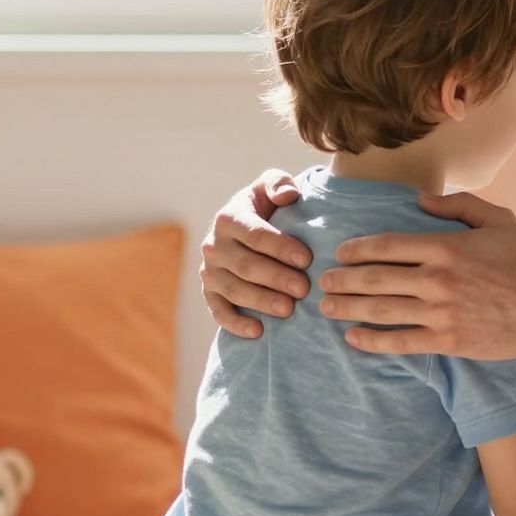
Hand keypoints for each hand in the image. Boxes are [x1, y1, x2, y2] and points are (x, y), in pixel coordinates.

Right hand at [201, 170, 310, 337]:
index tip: (306, 258)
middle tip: (304, 289)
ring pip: (233, 289)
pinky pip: (218, 310)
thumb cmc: (267, 206)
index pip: (255, 234)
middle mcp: (214, 245)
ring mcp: (209, 271)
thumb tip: (288, 195)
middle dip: (276, 278)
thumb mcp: (271, 185)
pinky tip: (258, 332)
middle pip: (245, 265)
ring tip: (288, 310)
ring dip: (260, 301)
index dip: (280, 247)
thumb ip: (279, 183)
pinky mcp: (210, 292)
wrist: (247, 227)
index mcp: (229, 217)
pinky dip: (235, 323)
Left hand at [321, 192, 515, 358]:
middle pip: (376, 278)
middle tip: (322, 282)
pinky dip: (373, 340)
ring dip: (348, 308)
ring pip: (382, 310)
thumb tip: (420, 200)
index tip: (339, 253)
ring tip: (328, 307)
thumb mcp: (499, 220)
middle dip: (343, 280)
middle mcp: (438, 279)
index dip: (357, 250)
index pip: (387, 245)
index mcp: (446, 246)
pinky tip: (354, 337)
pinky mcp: (449, 341)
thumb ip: (459, 205)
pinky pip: (401, 341)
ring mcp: (442, 312)